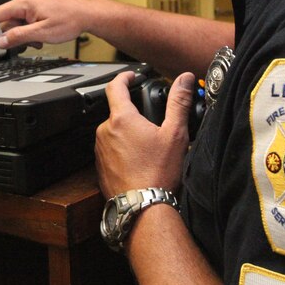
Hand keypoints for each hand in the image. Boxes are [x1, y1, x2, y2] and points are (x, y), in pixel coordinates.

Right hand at [0, 0, 92, 49]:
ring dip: (25, 34)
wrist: (87, 14)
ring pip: (17, 23)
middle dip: (16, 35)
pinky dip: (30, 29)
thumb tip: (1, 41)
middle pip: (7, 22)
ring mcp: (31, 1)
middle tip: (33, 42)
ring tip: (42, 38)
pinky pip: (25, 20)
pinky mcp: (36, 5)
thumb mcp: (42, 33)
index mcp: (24, 2)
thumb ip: (19, 37)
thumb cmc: (69, 20)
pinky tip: (42, 33)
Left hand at [95, 71, 194, 198]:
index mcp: (121, 119)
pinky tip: (139, 161)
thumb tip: (184, 80)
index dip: (124, 77)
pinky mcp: (100, 166)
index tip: (131, 76)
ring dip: (128, 133)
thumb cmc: (158, 172)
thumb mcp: (175, 133)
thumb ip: (178, 102)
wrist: (144, 208)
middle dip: (133, 114)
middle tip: (152, 124)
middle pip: (117, 112)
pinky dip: (123, 150)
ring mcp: (100, 150)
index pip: (116, 87)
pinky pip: (110, 150)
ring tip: (148, 146)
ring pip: (114, 132)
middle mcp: (105, 132)